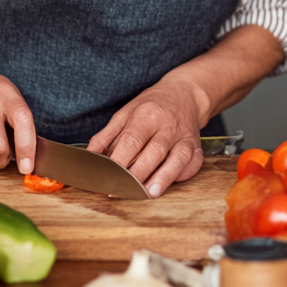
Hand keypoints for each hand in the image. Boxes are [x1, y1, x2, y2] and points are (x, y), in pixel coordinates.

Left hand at [88, 76, 205, 196]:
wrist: (184, 93)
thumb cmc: (151, 106)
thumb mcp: (125, 113)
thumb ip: (106, 136)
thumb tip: (89, 158)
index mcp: (147, 114)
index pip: (131, 141)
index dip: (119, 162)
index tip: (106, 178)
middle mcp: (168, 125)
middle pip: (154, 152)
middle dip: (138, 174)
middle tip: (122, 191)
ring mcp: (185, 135)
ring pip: (177, 158)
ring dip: (163, 177)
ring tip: (149, 193)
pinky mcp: (197, 146)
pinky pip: (193, 162)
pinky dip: (183, 174)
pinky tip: (171, 182)